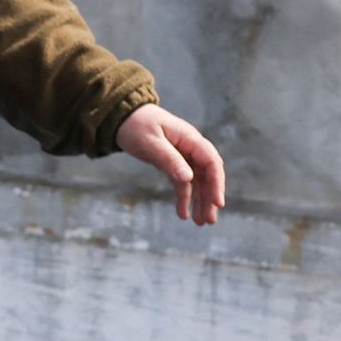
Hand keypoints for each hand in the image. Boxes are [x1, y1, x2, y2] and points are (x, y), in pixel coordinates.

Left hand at [115, 103, 226, 225]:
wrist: (123, 117)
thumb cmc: (136, 125)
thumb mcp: (151, 143)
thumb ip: (169, 160)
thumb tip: (188, 178)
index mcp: (190, 138)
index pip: (211, 162)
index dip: (217, 182)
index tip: (217, 203)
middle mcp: (191, 147)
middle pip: (208, 174)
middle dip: (210, 197)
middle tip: (209, 221)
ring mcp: (184, 155)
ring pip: (197, 181)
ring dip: (200, 201)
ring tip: (200, 223)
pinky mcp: (174, 163)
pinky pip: (183, 183)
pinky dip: (184, 198)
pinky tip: (183, 214)